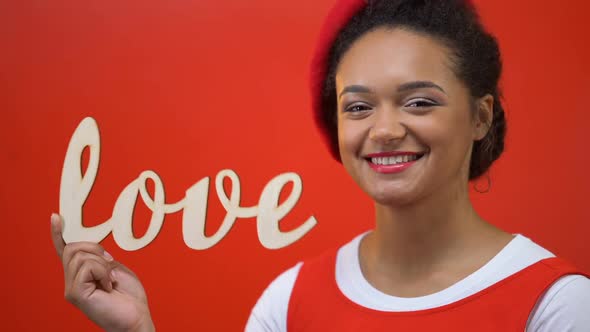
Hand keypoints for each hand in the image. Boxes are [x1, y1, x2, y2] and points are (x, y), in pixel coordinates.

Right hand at [50, 213, 154, 331]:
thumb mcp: (115, 268)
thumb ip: (100, 258)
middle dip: (96, 249)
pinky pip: (86, 267)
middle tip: (110, 266)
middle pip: (74, 248)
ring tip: (110, 280)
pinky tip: (108, 286)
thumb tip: (91, 250)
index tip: (56, 217)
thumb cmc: (129, 297)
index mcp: (81, 274)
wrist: (136, 317)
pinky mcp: (75, 294)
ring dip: (102, 264)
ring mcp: (71, 288)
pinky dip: (102, 272)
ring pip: (80, 255)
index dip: (57, 234)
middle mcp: (71, 281)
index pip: (65, 251)